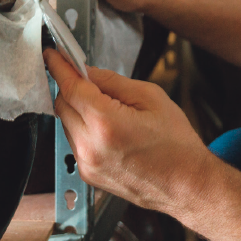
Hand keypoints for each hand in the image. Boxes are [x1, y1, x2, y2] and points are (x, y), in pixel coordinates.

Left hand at [45, 48, 212, 213]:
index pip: (70, 87)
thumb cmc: (176, 144)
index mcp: (106, 123)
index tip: (53, 55)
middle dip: (72, 88)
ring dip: (78, 110)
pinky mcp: (88, 175)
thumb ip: (113, 82)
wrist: (186, 185)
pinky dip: (84, 129)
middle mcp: (90, 146)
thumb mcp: (151, 98)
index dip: (59, 67)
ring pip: (66, 124)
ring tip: (110, 111)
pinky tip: (109, 130)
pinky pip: (75, 143)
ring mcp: (87, 164)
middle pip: (62, 105)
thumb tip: (88, 71)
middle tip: (92, 81)